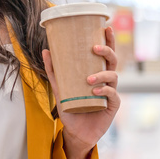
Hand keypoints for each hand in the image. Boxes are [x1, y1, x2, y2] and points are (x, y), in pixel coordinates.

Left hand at [41, 25, 120, 150]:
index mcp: (97, 73)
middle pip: (113, 61)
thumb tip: (46, 50)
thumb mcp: (59, 88)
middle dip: (107, 51)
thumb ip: (53, 71)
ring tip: (88, 79)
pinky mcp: (113, 105)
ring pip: (113, 76)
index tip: (106, 27)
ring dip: (102, 74)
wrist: (75, 132)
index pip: (105, 54)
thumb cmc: (70, 108)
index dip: (109, 40)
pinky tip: (95, 91)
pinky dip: (105, 91)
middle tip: (94, 47)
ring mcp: (111, 92)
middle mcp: (106, 80)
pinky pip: (113, 94)